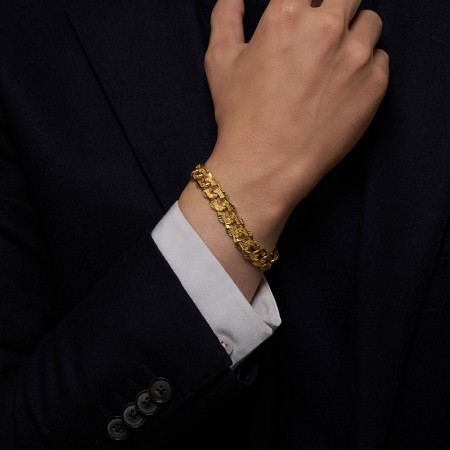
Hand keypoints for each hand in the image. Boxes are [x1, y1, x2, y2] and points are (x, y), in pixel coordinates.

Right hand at [205, 0, 388, 217]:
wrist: (266, 165)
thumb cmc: (241, 116)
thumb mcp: (220, 62)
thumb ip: (226, 17)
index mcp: (288, 15)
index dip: (305, 2)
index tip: (304, 15)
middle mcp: (327, 27)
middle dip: (335, 6)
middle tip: (323, 31)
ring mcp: (356, 56)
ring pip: (370, 22)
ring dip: (354, 33)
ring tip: (336, 60)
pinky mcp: (375, 85)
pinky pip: (381, 58)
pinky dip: (367, 66)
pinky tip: (345, 86)